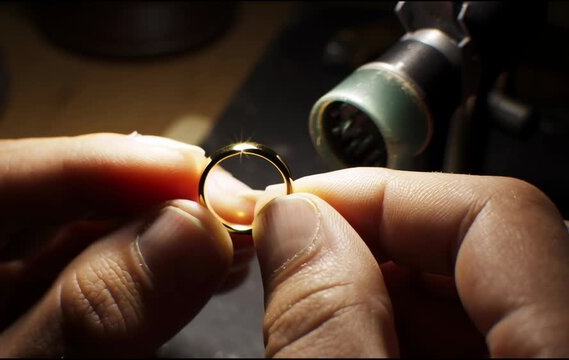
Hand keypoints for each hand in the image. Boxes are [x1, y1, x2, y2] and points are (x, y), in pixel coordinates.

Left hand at [0, 133, 255, 356]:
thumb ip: (87, 321)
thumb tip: (187, 235)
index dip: (100, 165)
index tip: (191, 176)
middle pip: (43, 196)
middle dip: (144, 196)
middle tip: (226, 206)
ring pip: (72, 231)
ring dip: (157, 231)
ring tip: (226, 234)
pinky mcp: (18, 312)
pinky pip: (82, 274)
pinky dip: (145, 269)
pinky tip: (195, 263)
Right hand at [252, 167, 568, 356]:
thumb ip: (331, 322)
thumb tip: (292, 221)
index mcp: (564, 355)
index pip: (497, 215)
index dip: (383, 194)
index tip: (297, 204)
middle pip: (479, 251)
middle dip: (369, 244)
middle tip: (289, 258)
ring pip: (467, 298)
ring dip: (377, 293)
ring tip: (309, 311)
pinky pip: (469, 343)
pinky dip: (399, 335)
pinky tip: (348, 346)